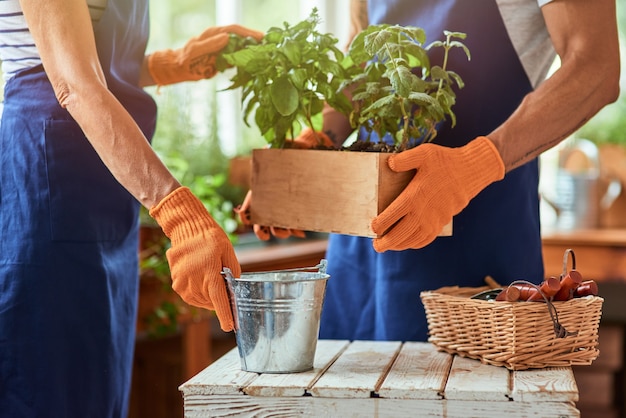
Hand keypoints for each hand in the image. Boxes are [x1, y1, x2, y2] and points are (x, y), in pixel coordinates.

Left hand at [148, 24, 262, 85]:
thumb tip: (227, 37)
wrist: (180, 68)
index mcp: (214, 33)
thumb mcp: (196, 52)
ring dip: (253, 51)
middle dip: (255, 40)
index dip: (248, 32)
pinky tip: (255, 64)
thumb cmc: (185, 60)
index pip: (234, 29)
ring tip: (265, 55)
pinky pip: (238, 57)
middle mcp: (220, 38)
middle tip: (268, 46)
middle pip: (241, 37)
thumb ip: (210, 44)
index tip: (260, 37)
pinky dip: (247, 60)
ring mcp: (223, 48)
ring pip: (241, 47)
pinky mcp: (224, 57)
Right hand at [149, 186, 239, 331]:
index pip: (219, 301)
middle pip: (211, 302)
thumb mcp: (229, 254)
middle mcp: (195, 281)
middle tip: (221, 284)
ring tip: (209, 278)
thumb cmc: (212, 239)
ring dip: (208, 297)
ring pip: (200, 301)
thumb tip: (233, 292)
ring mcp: (183, 283)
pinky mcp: (176, 283)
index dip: (225, 316)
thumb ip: (233, 274)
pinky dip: (197, 293)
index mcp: (210, 274)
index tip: (230, 327)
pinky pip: (190, 296)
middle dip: (219, 300)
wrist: (188, 228)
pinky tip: (200, 280)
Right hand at [234, 128, 332, 239]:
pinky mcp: (296, 207)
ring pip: (276, 226)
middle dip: (264, 231)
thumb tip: (266, 147)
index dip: (245, 216)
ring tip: (290, 232)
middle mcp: (270, 200)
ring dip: (281, 232)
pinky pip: (293, 223)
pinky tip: (302, 232)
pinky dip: (297, 230)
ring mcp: (282, 205)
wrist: (310, 152)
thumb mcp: (283, 145)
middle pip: (261, 222)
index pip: (248, 206)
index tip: (248, 219)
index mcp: (261, 189)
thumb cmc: (293, 148)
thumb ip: (275, 147)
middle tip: (271, 234)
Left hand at [371, 136, 504, 251]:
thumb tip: (390, 164)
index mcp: (415, 195)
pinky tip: (407, 243)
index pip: (392, 215)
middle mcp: (423, 211)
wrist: (471, 171)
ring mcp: (434, 219)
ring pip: (413, 239)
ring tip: (387, 246)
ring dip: (399, 245)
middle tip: (376, 245)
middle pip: (400, 233)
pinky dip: (415, 244)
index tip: (372, 227)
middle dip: (386, 242)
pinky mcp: (442, 222)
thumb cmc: (445, 161)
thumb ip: (405, 159)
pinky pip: (427, 238)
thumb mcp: (424, 153)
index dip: (380, 224)